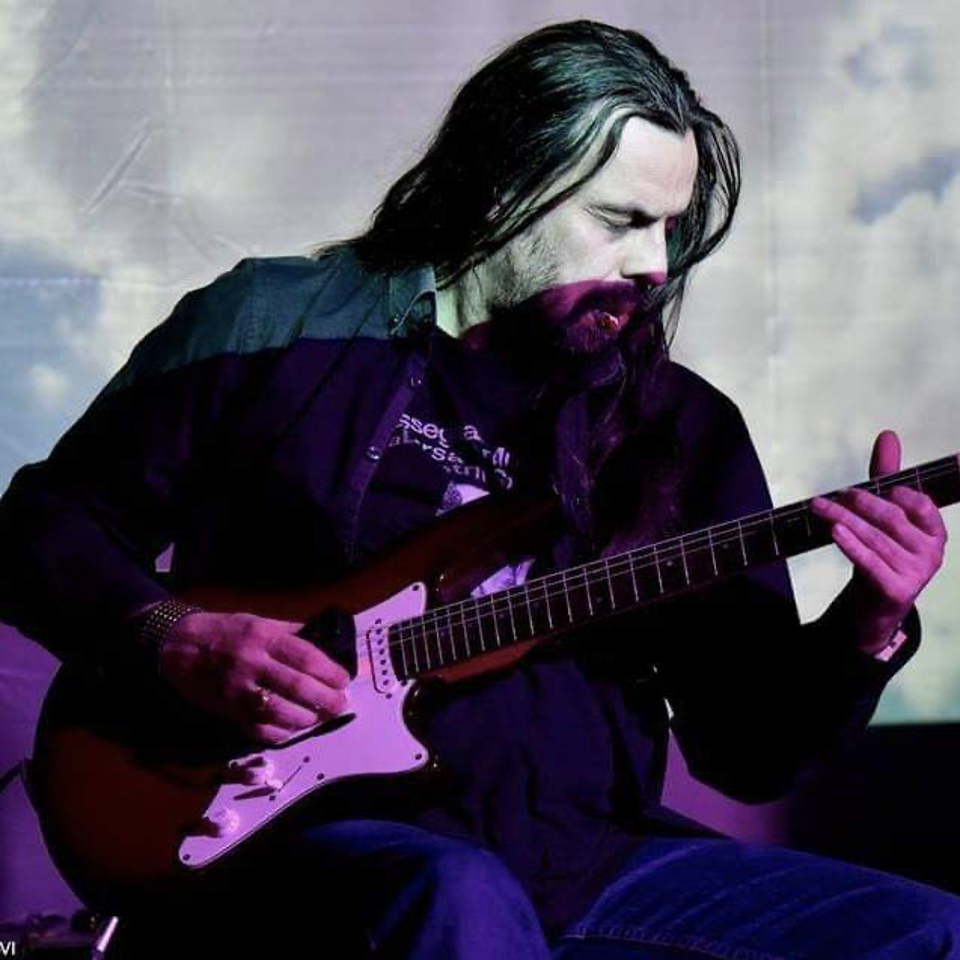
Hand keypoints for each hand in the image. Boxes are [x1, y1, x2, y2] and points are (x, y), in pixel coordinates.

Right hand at [157, 610, 350, 744]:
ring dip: (306, 718)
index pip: (305, 657)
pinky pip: (258, 729)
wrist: (178, 646)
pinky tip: (292, 729)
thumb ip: (290, 632)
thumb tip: (324, 641)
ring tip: (319, 716)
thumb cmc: (224, 631)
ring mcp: (238, 690)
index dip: (329, 671)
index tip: (344, 680)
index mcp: (264, 638)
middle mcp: (252, 664)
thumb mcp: (258, 621)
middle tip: (340, 704)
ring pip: (280, 712)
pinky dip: (279, 733)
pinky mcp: (227, 711)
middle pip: (297, 687)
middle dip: (325, 699)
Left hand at [810, 430, 947, 653]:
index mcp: (934, 530)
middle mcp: (932, 551)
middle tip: (833, 496)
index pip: (919, 503)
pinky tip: (834, 531)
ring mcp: (917, 573)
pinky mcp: (897, 590)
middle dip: (860, 503)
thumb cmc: (882, 553)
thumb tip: (888, 435)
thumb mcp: (886, 514)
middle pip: (891, 519)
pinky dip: (851, 545)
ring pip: (875, 538)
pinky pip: (870, 562)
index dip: (893, 493)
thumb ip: (887, 477)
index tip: (866, 488)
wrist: (873, 605)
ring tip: (820, 508)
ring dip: (844, 519)